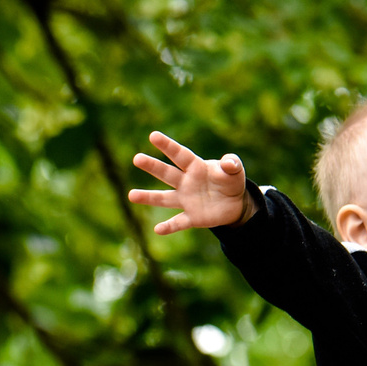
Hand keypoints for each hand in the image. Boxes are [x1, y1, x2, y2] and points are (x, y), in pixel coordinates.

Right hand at [127, 131, 253, 233]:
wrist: (235, 203)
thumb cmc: (229, 180)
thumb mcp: (235, 171)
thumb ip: (232, 164)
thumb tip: (229, 163)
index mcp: (195, 167)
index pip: (180, 155)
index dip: (168, 146)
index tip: (153, 136)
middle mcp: (186, 182)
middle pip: (167, 173)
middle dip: (153, 166)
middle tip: (137, 159)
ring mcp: (186, 200)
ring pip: (164, 198)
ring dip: (149, 197)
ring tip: (131, 195)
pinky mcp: (192, 217)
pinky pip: (179, 222)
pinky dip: (169, 227)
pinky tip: (157, 230)